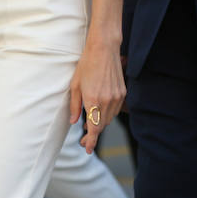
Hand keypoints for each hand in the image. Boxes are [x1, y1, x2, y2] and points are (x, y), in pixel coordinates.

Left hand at [69, 36, 126, 153]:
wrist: (104, 49)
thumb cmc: (86, 64)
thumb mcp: (75, 85)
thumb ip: (74, 105)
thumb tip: (73, 121)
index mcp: (93, 100)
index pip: (94, 128)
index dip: (91, 141)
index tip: (87, 148)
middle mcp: (107, 101)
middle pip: (101, 125)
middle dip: (93, 134)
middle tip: (83, 138)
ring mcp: (117, 97)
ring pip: (109, 118)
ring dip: (100, 123)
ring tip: (89, 124)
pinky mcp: (122, 93)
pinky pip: (115, 109)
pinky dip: (107, 114)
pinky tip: (100, 111)